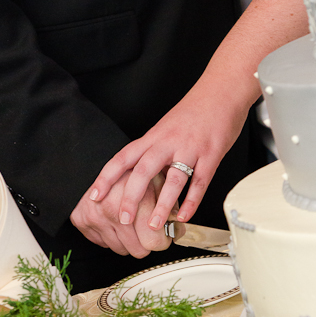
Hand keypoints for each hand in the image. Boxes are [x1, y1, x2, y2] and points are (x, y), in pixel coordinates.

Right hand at [70, 171, 173, 256]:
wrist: (103, 164)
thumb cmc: (135, 174)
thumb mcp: (159, 182)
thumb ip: (170, 205)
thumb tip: (178, 230)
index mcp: (136, 198)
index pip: (154, 241)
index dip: (162, 241)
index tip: (163, 237)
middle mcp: (112, 208)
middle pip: (138, 250)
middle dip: (146, 244)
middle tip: (148, 233)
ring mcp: (95, 216)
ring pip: (121, 250)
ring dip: (129, 241)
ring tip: (131, 225)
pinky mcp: (81, 220)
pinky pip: (104, 244)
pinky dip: (112, 236)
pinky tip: (114, 222)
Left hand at [86, 85, 250, 230]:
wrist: (221, 91)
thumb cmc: (194, 111)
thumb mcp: (166, 128)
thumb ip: (154, 150)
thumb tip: (139, 175)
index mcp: (153, 136)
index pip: (123, 158)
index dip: (106, 177)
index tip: (94, 196)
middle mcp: (167, 142)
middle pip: (142, 171)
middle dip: (131, 198)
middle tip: (123, 219)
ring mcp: (190, 149)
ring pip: (172, 180)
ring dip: (162, 205)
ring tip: (155, 226)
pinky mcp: (211, 155)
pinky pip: (200, 182)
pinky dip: (192, 202)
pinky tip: (185, 216)